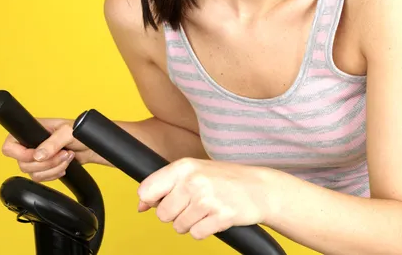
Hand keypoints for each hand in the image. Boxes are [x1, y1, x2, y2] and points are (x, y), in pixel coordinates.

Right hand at [1, 118, 92, 181]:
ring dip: (53, 168)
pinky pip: (41, 179)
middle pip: (23, 164)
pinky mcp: (44, 168)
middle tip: (62, 153)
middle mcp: (31, 145)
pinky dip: (54, 174)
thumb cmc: (80, 132)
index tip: (38, 154)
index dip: (20, 154)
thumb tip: (38, 155)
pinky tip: (64, 165)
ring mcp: (37, 157)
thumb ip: (53, 143)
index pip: (9, 146)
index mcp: (31, 131)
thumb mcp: (68, 132)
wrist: (91, 146)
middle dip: (47, 162)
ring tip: (67, 156)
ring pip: (33, 174)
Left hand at [137, 158, 274, 239]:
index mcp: (184, 166)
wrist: (260, 188)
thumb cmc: (226, 179)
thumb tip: (140, 205)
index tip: (165, 200)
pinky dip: (204, 230)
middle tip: (193, 204)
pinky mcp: (220, 216)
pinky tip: (215, 217)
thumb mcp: (195, 172)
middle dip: (175, 214)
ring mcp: (207, 199)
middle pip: (162, 214)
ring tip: (207, 209)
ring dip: (191, 223)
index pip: (146, 190)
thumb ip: (167, 184)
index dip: (152, 201)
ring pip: (178, 227)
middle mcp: (193, 181)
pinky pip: (196, 234)